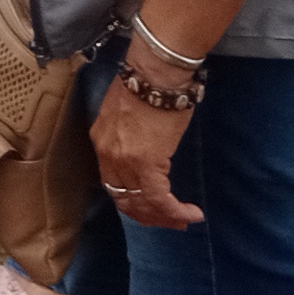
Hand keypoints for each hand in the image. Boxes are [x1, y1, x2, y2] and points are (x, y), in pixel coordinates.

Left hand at [93, 68, 204, 231]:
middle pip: (125, 198)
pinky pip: (159, 199)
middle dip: (147, 214)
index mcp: (102, 141)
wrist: (155, 73)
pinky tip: (191, 214)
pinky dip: (175, 210)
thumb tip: (145, 144)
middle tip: (169, 220)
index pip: (113, 182)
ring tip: (182, 220)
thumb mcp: (127, 111)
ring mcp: (125, 163)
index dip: (132, 199)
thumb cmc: (149, 84)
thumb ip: (130, 134)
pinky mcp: (147, 166)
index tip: (149, 206)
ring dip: (163, 216)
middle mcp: (109, 156)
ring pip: (142, 203)